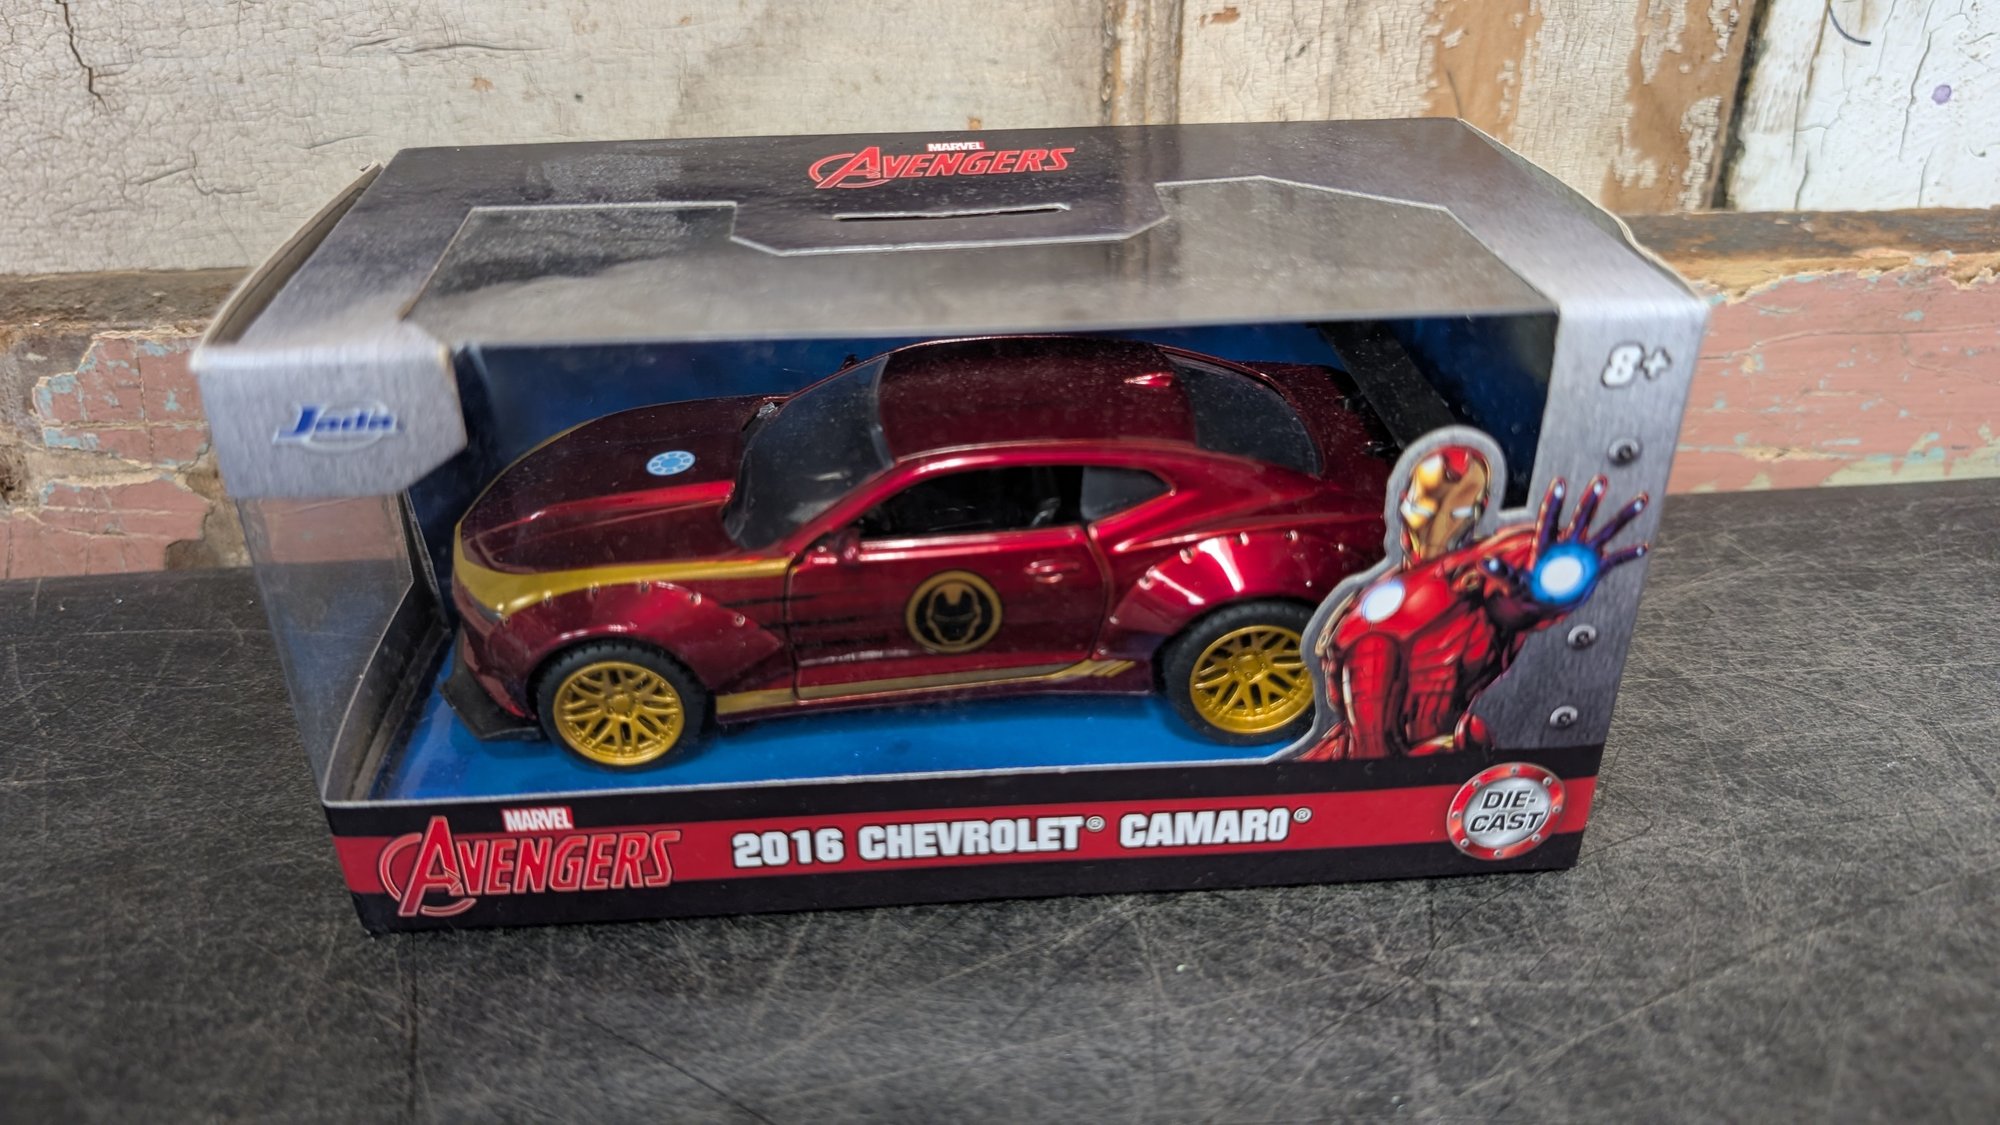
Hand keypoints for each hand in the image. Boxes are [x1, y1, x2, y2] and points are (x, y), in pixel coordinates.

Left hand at [1482, 476, 1648, 609]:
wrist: (1540, 603)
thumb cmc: (1524, 590)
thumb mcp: (1511, 583)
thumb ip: (1500, 572)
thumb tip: (1482, 564)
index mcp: (1546, 545)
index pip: (1548, 519)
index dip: (1553, 502)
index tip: (1558, 482)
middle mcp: (1567, 543)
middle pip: (1580, 518)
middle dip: (1591, 500)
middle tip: (1601, 480)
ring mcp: (1583, 553)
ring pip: (1606, 530)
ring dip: (1623, 516)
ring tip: (1641, 499)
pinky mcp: (1595, 568)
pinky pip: (1615, 559)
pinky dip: (1628, 554)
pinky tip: (1643, 547)